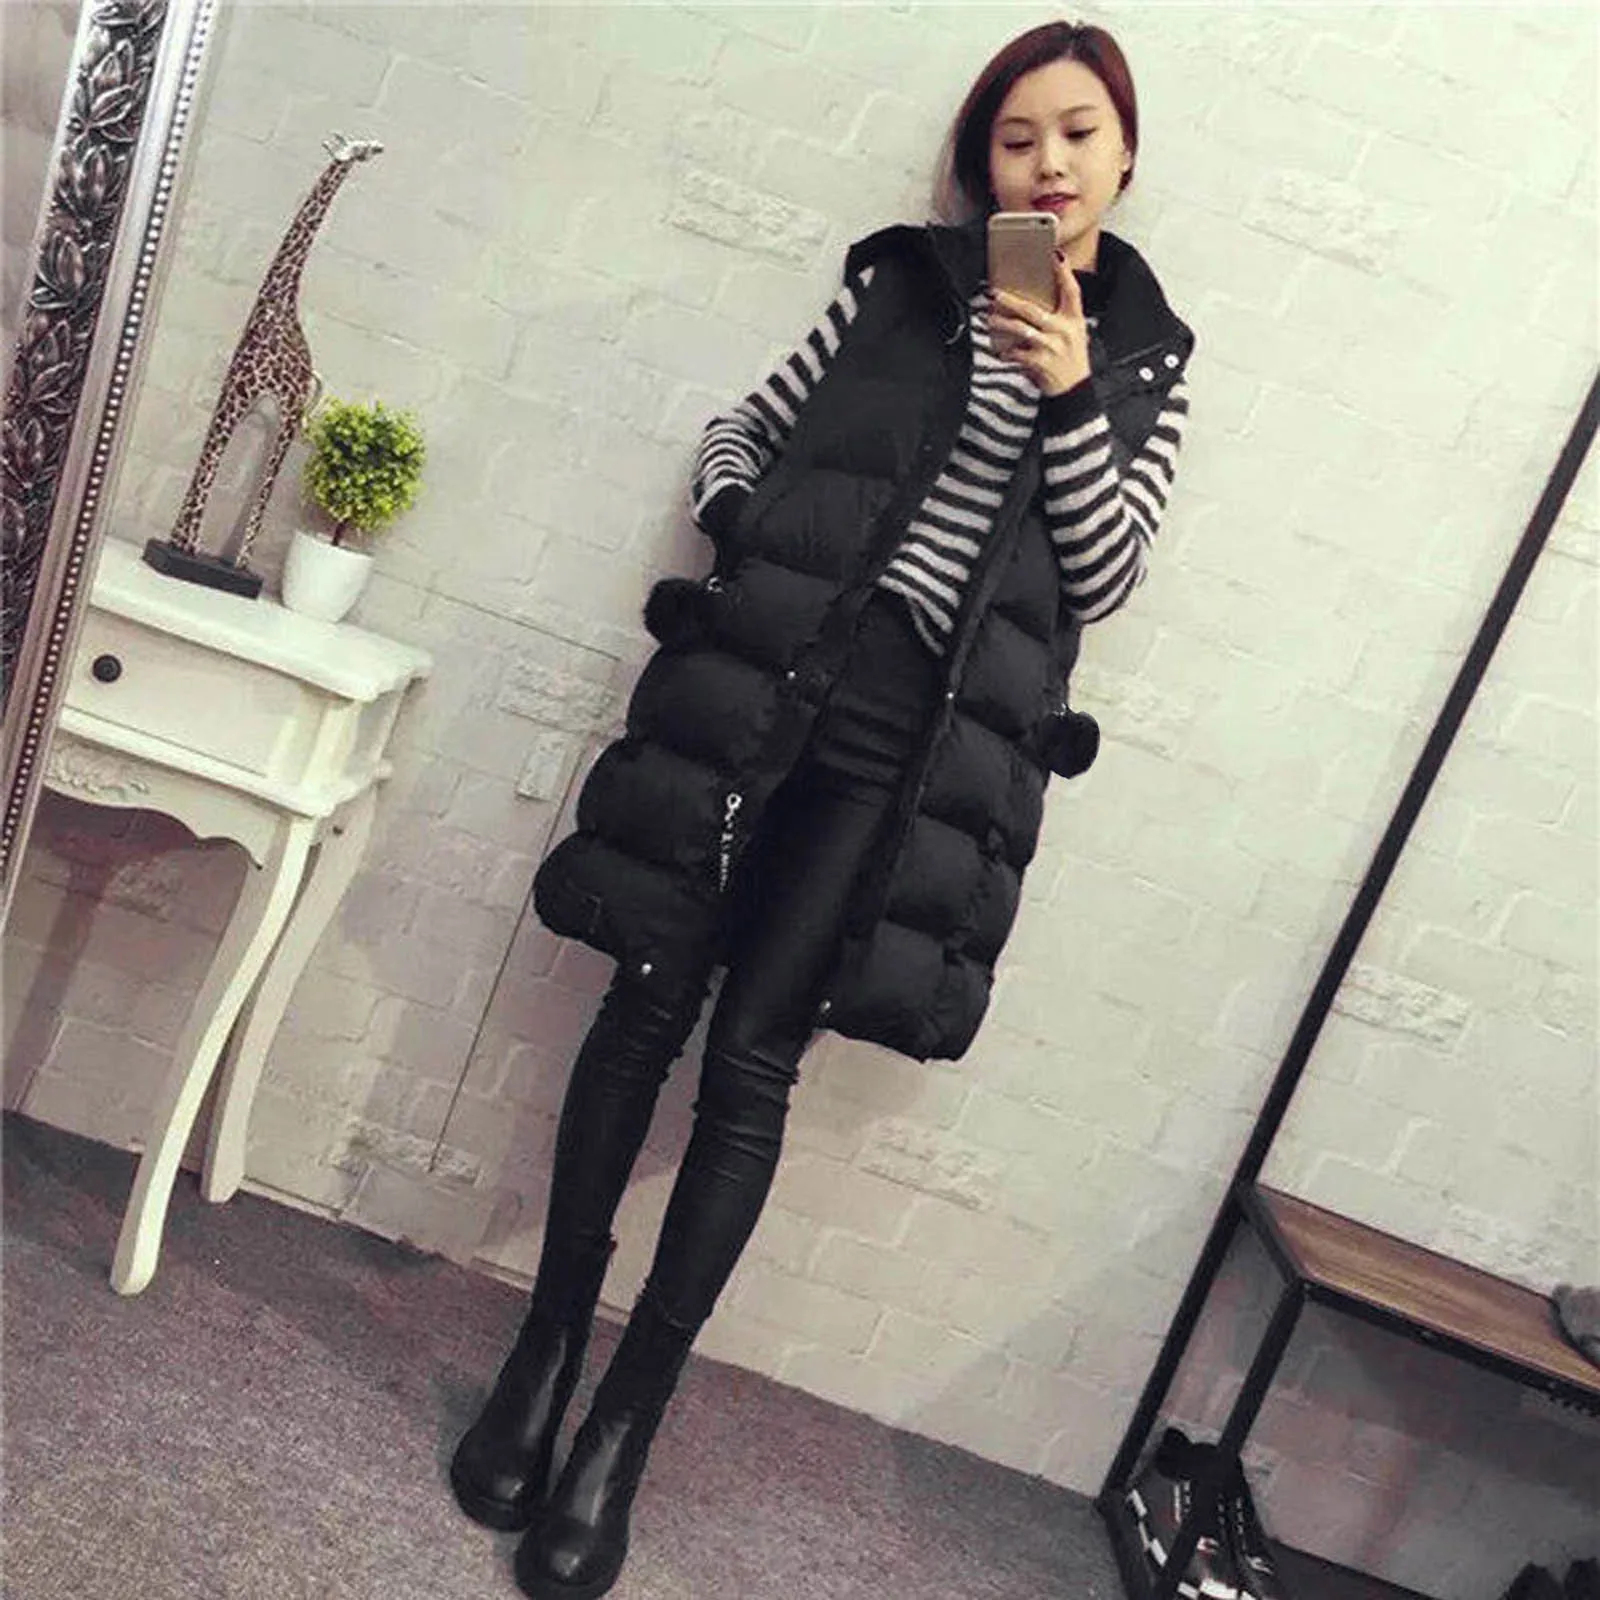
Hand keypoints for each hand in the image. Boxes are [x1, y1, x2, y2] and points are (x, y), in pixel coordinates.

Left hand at [989, 252, 1091, 396]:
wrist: (1075, 389)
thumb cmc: (1071, 358)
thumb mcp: (1074, 333)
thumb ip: (1060, 316)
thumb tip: (1033, 300)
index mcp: (1075, 319)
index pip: (1072, 291)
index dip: (1064, 272)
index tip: (1055, 255)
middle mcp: (1065, 331)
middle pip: (1033, 310)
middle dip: (1011, 301)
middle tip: (994, 293)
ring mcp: (1052, 347)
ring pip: (1021, 330)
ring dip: (1002, 323)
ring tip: (990, 318)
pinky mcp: (1041, 363)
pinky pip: (1018, 354)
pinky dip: (1007, 353)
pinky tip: (1001, 352)